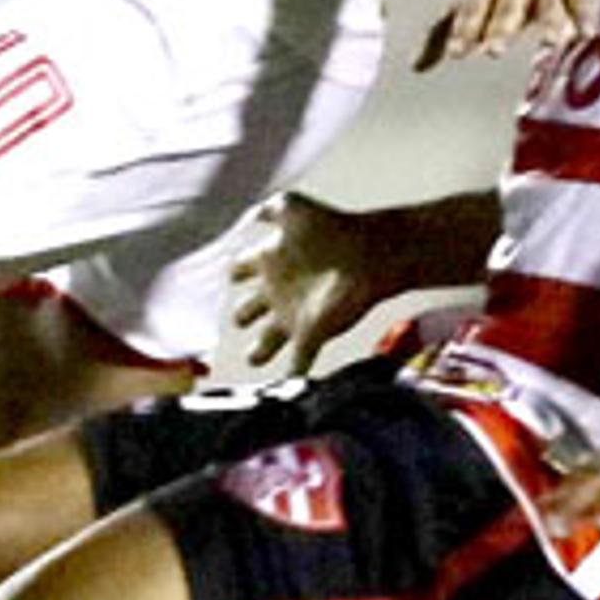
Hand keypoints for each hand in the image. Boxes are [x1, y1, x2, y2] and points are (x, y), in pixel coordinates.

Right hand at [228, 193, 392, 373]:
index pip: (241, 269)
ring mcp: (295, 314)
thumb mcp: (292, 208)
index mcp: (272, 261)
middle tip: (239, 320)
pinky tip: (286, 392)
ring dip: (262, 350)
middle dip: (243, 316)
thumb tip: (248, 217)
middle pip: (251, 309)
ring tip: (255, 359)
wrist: (372, 253)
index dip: (234, 272)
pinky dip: (292, 376)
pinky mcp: (312, 333)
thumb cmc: (332, 227)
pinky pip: (298, 362)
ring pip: (269, 339)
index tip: (227, 276)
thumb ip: (267, 209)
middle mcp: (280, 290)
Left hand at [416, 0, 596, 71]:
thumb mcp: (477, 3)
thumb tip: (416, 66)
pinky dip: (586, 15)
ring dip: (552, 18)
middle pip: (509, 3)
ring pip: (550, 0)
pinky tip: (586, 34)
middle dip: (501, 25)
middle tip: (494, 50)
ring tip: (554, 41)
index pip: (473, 7)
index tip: (456, 53)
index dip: (464, 29)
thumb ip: (447, 33)